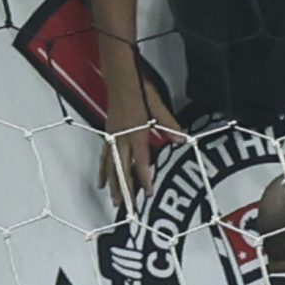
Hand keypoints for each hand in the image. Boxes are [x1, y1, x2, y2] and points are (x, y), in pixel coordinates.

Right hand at [98, 75, 184, 210]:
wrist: (120, 77)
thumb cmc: (139, 88)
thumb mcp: (157, 105)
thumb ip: (169, 124)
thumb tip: (181, 138)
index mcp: (136, 132)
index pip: (141, 162)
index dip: (144, 179)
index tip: (148, 194)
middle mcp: (122, 138)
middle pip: (122, 169)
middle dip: (124, 189)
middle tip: (125, 207)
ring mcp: (113, 136)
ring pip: (111, 166)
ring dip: (113, 184)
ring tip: (114, 199)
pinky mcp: (108, 133)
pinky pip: (104, 157)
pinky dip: (104, 170)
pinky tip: (103, 178)